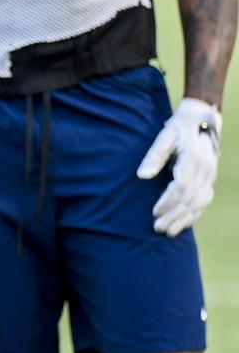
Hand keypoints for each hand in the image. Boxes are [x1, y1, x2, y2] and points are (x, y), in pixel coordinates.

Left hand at [137, 98, 221, 235]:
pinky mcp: (210, 180)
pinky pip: (204, 201)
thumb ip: (154, 156)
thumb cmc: (178, 129)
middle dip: (174, 215)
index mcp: (194, 159)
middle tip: (158, 228)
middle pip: (191, 198)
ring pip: (200, 203)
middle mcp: (205, 170)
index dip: (168, 201)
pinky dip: (194, 214)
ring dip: (185, 219)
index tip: (154, 212)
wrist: (202, 121)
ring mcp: (210, 176)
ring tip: (168, 232)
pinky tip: (182, 224)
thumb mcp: (164, 136)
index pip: (182, 186)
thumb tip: (142, 176)